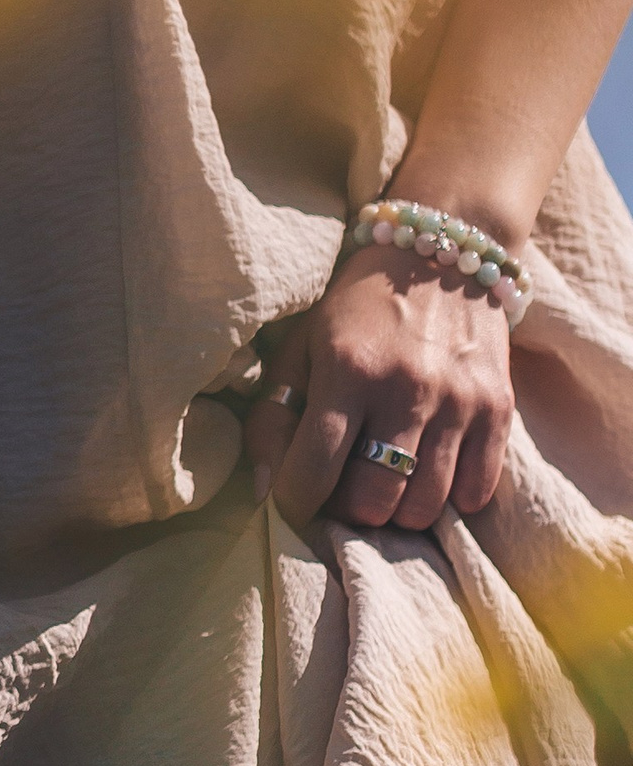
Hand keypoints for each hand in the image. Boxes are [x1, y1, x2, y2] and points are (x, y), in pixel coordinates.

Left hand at [243, 242, 514, 535]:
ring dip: (399, 511)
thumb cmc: (357, 308)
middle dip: (351, 511)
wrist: (439, 254)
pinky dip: (451, 499)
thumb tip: (266, 490)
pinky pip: (476, 490)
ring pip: (425, 505)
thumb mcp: (303, 345)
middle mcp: (404, 388)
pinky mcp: (498, 406)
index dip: (297, 501)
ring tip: (386, 484)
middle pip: (374, 498)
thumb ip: (276, 414)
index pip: (315, 467)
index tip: (295, 501)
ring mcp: (457, 400)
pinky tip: (431, 473)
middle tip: (346, 492)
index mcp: (346, 370)